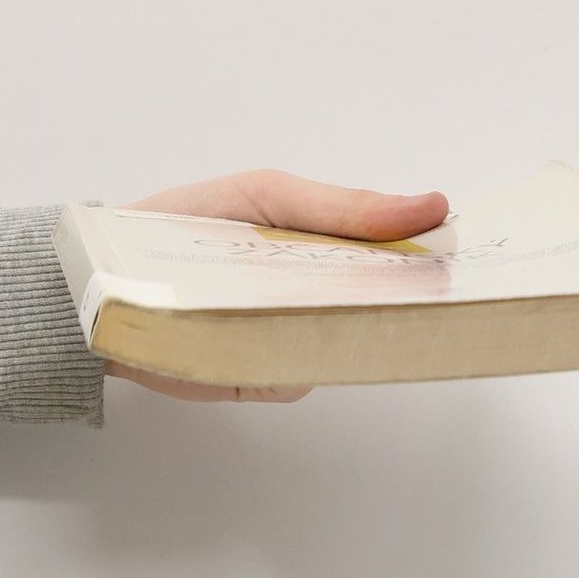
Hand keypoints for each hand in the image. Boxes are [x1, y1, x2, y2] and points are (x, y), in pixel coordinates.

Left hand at [107, 169, 450, 402]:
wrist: (101, 275)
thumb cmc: (183, 223)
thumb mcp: (267, 196)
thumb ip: (344, 206)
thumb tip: (431, 206)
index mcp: (330, 256)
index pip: (403, 266)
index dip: (440, 266)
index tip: (477, 259)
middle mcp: (320, 307)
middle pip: (389, 316)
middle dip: (415, 303)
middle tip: (443, 289)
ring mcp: (293, 346)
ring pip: (349, 350)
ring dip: (354, 328)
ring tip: (345, 300)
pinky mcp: (259, 380)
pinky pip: (298, 377)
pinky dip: (293, 356)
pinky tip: (276, 329)